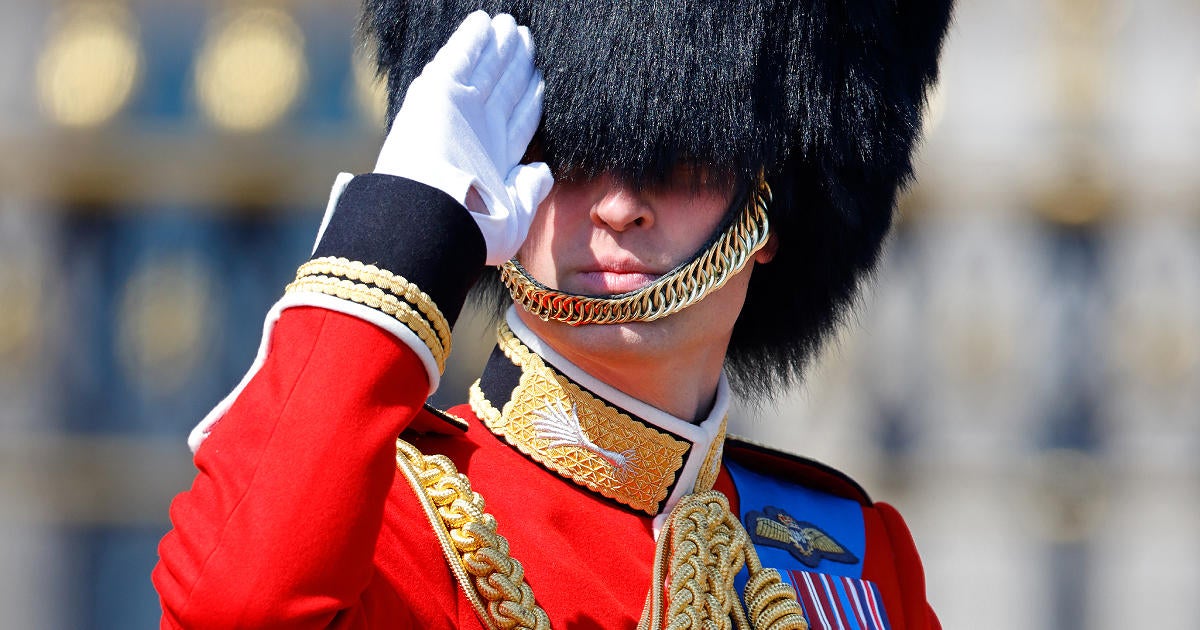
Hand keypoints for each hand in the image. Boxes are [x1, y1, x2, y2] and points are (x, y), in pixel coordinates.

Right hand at [375, 11, 553, 265]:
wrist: (430, 219)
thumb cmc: (474, 228)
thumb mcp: (515, 216)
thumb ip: (530, 189)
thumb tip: (543, 171)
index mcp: (494, 158)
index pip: (517, 120)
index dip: (529, 99)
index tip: (540, 80)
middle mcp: (476, 130)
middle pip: (503, 89)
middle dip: (515, 65)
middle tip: (526, 39)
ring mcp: (457, 109)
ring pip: (485, 68)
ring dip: (498, 47)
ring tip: (513, 26)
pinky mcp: (438, 91)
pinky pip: (459, 56)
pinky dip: (471, 38)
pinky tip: (484, 22)